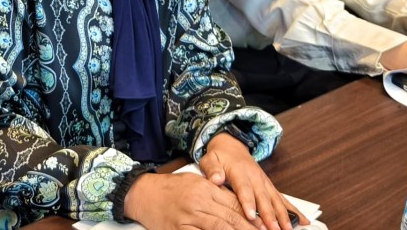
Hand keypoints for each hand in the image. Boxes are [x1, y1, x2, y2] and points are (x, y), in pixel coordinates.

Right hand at [125, 172, 259, 229]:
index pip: (234, 204)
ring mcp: (188, 218)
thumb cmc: (170, 188)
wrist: (142, 193)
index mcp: (205, 188)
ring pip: (219, 228)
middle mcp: (198, 202)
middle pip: (230, 218)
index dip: (251, 217)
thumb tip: (239, 205)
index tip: (264, 225)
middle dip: (250, 229)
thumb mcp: (195, 182)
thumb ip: (216, 192)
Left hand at [199, 133, 305, 228]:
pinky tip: (303, 221)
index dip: (248, 202)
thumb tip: (215, 179)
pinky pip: (283, 199)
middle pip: (263, 198)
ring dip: (283, 215)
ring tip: (288, 229)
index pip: (244, 188)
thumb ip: (212, 169)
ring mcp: (265, 182)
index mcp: (239, 171)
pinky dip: (293, 210)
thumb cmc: (219, 156)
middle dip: (270, 215)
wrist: (232, 145)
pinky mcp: (270, 187)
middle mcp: (255, 177)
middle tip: (273, 229)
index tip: (251, 216)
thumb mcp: (210, 159)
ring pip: (276, 200)